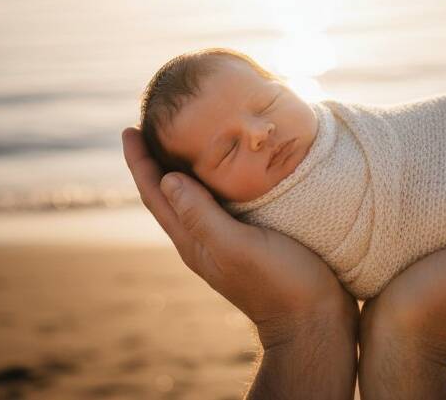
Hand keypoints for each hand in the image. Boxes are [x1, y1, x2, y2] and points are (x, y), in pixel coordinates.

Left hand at [122, 127, 357, 398]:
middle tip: (150, 124)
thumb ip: (202, 216)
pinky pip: (219, 203)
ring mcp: (226, 242)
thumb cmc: (281, 284)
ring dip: (181, 168)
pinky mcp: (250, 241)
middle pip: (167, 194)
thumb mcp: (238, 247)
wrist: (315, 322)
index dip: (140, 162)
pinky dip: (213, 180)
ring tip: (182, 138)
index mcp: (194, 241)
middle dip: (155, 160)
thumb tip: (168, 178)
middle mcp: (203, 241)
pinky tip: (228, 169)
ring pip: (192, 198)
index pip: (155, 194)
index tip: (129, 129)